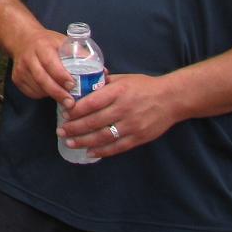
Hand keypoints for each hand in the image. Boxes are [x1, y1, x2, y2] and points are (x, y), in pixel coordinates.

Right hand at [8, 26, 74, 105]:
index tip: (73, 85)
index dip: (61, 75)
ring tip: (64, 98)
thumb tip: (103, 73)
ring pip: (37, 88)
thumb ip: (81, 55)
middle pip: (42, 79)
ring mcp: (20, 69)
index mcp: (42, 46)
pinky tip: (50, 91)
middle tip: (71, 104)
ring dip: (52, 95)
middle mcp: (28, 58)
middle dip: (58, 93)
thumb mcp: (63, 41)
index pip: (50, 62)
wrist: (22, 39)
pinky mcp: (16, 79)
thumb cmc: (48, 42)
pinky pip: (31, 92)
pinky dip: (43, 95)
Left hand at [58, 72, 180, 158]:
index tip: (64, 114)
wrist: (171, 99)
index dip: (76, 110)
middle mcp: (123, 109)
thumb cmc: (144, 86)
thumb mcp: (123, 79)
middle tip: (60, 131)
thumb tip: (82, 85)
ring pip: (103, 136)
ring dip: (84, 141)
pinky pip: (118, 147)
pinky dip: (103, 151)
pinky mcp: (139, 137)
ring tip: (69, 143)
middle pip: (94, 121)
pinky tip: (90, 152)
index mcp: (118, 92)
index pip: (92, 102)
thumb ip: (103, 83)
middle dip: (74, 128)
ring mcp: (132, 125)